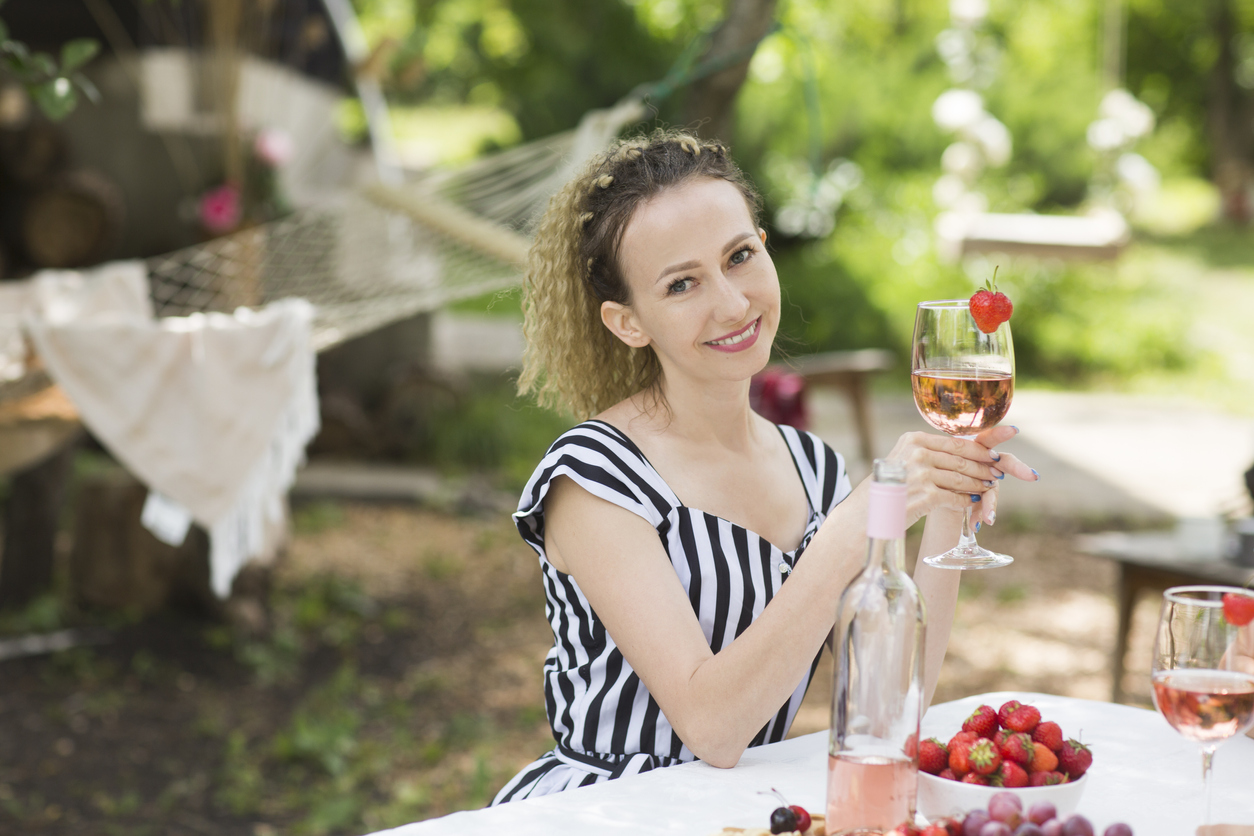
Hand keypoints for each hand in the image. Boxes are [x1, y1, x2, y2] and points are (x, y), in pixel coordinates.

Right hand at [883, 425, 1036, 527]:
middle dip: (983, 468)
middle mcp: (918, 453)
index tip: (993, 456)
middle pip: (961, 460)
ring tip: (988, 488)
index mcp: (913, 439)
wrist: (866, 512)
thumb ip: (926, 454)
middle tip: (997, 474)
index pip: (955, 443)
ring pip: (961, 479)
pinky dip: (966, 501)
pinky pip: (955, 497)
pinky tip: (972, 502)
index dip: (978, 450)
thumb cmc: (886, 487)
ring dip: (978, 485)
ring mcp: (922, 474)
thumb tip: (960, 454)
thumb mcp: (902, 461)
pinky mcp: (925, 495)